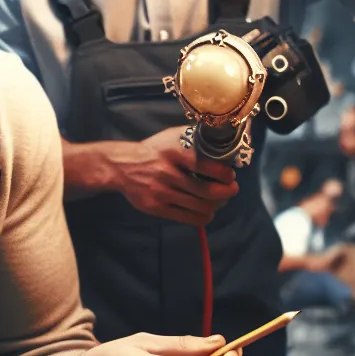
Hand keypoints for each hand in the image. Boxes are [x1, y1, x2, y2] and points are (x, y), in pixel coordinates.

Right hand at [109, 127, 239, 225]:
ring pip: (202, 207)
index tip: (230, 175)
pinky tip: (206, 211)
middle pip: (209, 191)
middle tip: (232, 189)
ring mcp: (162, 193)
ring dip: (217, 205)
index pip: (208, 166)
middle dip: (227, 192)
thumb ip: (196, 139)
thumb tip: (225, 146)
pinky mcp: (157, 208)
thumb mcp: (172, 136)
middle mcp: (168, 173)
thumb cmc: (155, 150)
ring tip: (220, 200)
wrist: (122, 166)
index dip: (226, 175)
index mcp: (175, 152)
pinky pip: (190, 218)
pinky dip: (204, 216)